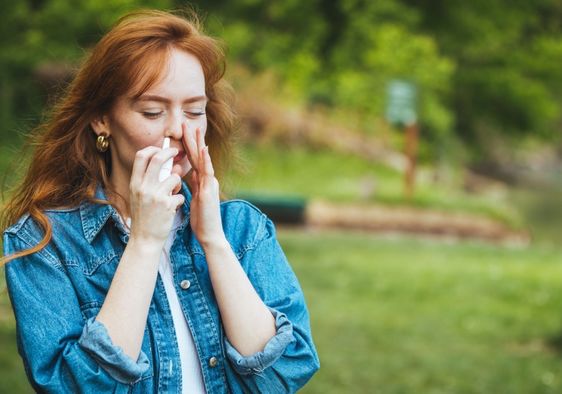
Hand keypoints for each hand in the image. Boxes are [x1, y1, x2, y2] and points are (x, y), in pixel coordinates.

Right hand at [128, 145, 184, 245]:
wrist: (144, 239)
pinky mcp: (167, 205)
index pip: (141, 156)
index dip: (153, 149)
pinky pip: (180, 195)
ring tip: (174, 193)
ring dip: (178, 183)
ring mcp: (155, 196)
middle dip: (169, 153)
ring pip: (174, 177)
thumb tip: (165, 164)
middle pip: (157, 159)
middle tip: (177, 152)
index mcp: (134, 184)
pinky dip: (179, 200)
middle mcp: (143, 187)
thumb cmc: (144, 217)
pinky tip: (173, 208)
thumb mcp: (139, 196)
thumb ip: (148, 180)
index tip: (161, 149)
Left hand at [182, 122, 224, 247]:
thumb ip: (192, 186)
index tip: (181, 131)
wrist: (209, 234)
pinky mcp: (209, 191)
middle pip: (198, 155)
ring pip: (203, 160)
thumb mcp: (193, 199)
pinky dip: (205, 160)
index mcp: (202, 181)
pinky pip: (208, 172)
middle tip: (186, 122)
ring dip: (199, 143)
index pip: (192, 159)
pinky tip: (204, 148)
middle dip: (192, 138)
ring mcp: (210, 184)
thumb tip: (186, 175)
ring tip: (195, 128)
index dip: (187, 145)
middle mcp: (207, 179)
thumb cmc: (201, 219)